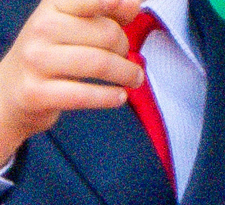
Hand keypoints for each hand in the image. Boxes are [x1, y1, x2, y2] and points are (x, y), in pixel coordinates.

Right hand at [0, 0, 142, 162]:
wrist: (11, 88)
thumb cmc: (52, 55)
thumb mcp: (74, 28)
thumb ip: (106, 15)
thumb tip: (133, 3)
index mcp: (52, 9)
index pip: (85, 0)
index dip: (108, 3)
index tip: (124, 5)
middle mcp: (41, 29)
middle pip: (107, 34)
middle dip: (126, 49)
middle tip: (128, 60)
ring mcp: (37, 60)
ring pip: (99, 63)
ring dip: (127, 74)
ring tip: (133, 79)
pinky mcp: (37, 92)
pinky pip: (84, 95)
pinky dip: (109, 97)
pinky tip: (119, 96)